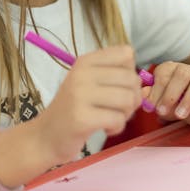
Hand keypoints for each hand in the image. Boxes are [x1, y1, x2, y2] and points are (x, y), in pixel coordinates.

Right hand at [36, 45, 142, 161]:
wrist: (45, 136)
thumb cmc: (74, 109)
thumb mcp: (89, 83)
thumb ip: (115, 76)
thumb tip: (143, 82)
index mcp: (85, 61)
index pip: (126, 53)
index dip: (130, 72)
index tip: (117, 87)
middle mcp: (82, 73)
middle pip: (132, 78)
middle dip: (132, 97)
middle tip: (118, 109)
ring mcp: (80, 95)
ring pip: (128, 99)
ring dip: (126, 114)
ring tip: (111, 118)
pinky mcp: (82, 118)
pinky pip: (118, 119)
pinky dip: (117, 127)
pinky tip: (105, 128)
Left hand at [147, 62, 189, 126]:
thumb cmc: (178, 99)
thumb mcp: (163, 100)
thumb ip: (152, 98)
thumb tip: (142, 96)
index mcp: (171, 69)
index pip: (163, 74)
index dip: (156, 90)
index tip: (151, 107)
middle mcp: (188, 70)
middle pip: (181, 74)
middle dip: (170, 93)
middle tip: (162, 111)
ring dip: (189, 99)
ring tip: (180, 116)